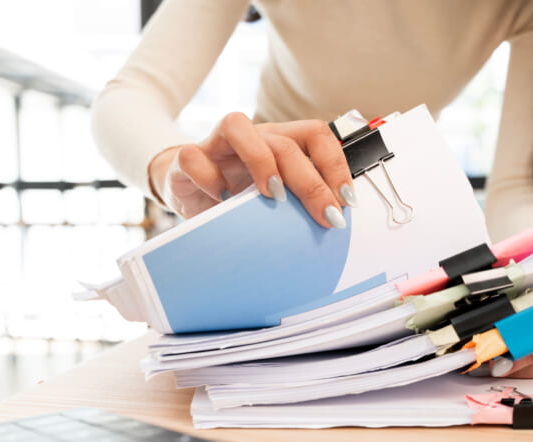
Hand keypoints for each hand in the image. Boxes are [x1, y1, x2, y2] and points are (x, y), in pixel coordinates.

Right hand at [148, 112, 355, 227]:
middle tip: (325, 215)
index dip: (335, 165)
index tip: (345, 201)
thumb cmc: (235, 195)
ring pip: (237, 125)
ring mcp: (216, 144)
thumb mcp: (271, 199)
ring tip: (273, 196)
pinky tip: (223, 201)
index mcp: (277, 141)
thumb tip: (332, 225)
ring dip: (260, 161)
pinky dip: (210, 179)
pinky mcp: (186, 159)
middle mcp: (251, 136)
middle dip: (310, 182)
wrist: (187, 191)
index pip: (315, 134)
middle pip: (284, 143)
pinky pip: (194, 157)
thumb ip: (296, 203)